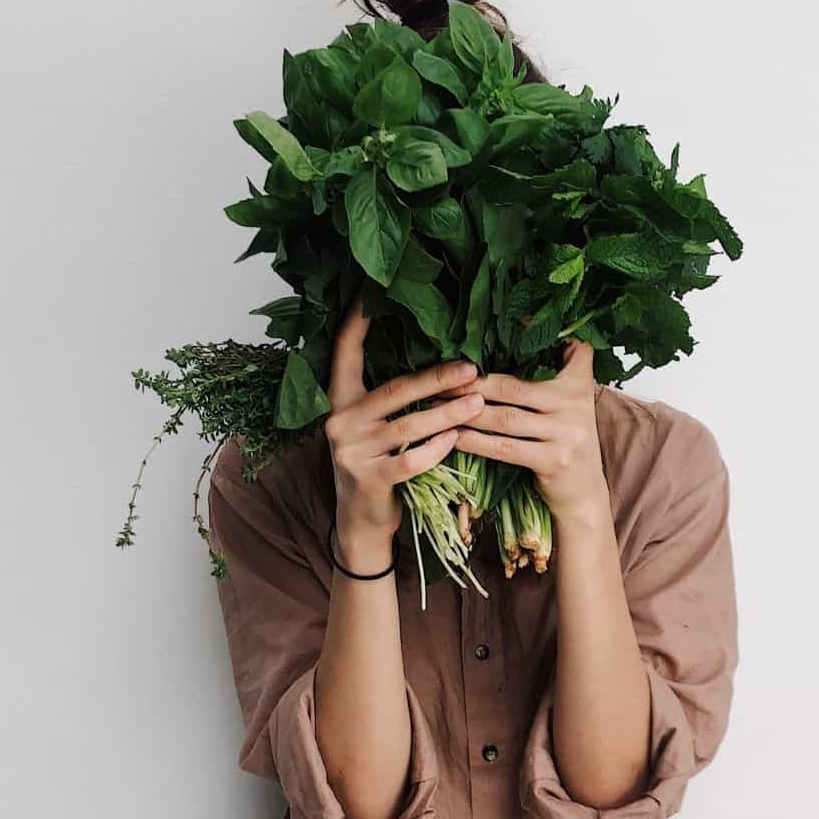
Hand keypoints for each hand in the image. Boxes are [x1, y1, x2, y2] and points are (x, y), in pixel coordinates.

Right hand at [325, 295, 485, 557]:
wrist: (361, 524)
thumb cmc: (378, 466)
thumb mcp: (374, 429)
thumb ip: (392, 401)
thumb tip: (441, 367)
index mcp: (340, 401)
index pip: (344, 353)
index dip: (356, 324)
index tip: (370, 294)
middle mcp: (340, 421)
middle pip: (394, 390)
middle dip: (437, 378)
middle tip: (472, 367)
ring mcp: (351, 451)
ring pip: (409, 426)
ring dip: (448, 414)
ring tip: (479, 403)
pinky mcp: (368, 479)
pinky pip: (410, 460)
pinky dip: (436, 449)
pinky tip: (458, 439)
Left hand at [447, 339, 607, 522]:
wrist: (584, 494)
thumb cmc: (564, 441)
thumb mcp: (569, 404)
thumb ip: (550, 376)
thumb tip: (508, 340)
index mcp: (579, 383)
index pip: (567, 348)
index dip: (534, 333)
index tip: (501, 321)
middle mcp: (575, 404)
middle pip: (514, 386)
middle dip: (473, 383)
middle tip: (441, 378)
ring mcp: (566, 433)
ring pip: (505, 417)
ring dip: (467, 411)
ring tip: (438, 405)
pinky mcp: (553, 460)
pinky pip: (505, 448)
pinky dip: (475, 442)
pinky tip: (454, 436)